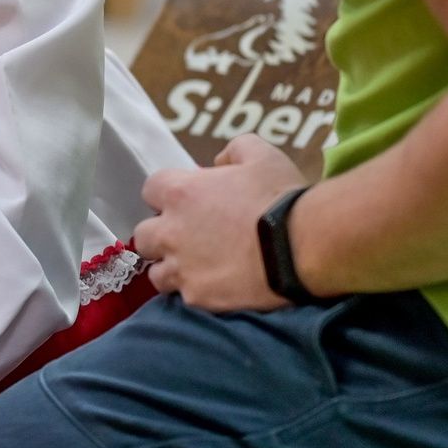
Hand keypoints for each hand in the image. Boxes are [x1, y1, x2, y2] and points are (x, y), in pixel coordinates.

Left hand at [136, 133, 310, 310]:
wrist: (303, 246)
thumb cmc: (280, 196)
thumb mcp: (261, 155)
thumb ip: (234, 150)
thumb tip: (219, 162)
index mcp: (180, 193)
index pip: (150, 190)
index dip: (168, 195)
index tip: (187, 202)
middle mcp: (170, 231)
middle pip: (144, 235)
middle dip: (162, 235)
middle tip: (189, 238)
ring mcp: (181, 267)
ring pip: (156, 272)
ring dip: (172, 268)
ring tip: (198, 268)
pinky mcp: (196, 297)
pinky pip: (183, 297)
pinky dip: (195, 291)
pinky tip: (216, 287)